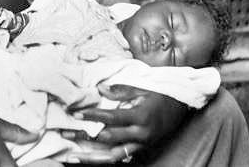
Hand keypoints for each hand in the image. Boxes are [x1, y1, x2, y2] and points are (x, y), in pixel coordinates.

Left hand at [63, 85, 187, 163]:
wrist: (182, 108)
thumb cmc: (161, 96)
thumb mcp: (142, 89)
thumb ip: (121, 90)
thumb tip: (100, 88)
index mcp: (139, 117)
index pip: (110, 118)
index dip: (91, 117)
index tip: (74, 115)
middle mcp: (140, 134)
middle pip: (107, 138)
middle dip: (84, 137)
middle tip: (65, 133)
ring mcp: (141, 145)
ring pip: (112, 155)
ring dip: (91, 156)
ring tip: (73, 157)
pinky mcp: (142, 150)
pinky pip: (121, 158)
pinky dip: (106, 160)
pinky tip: (91, 159)